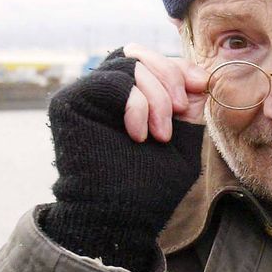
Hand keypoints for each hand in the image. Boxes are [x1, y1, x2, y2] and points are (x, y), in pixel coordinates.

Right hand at [41, 48, 205, 271]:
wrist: (122, 217)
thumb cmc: (151, 187)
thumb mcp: (183, 142)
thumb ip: (189, 109)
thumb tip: (201, 77)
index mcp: (129, 98)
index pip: (152, 61)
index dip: (179, 68)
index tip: (200, 85)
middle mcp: (105, 93)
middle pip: (138, 54)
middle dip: (169, 77)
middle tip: (180, 110)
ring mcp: (86, 96)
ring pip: (128, 64)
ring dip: (155, 97)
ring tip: (160, 134)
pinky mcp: (69, 103)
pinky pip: (109, 80)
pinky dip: (134, 104)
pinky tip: (138, 134)